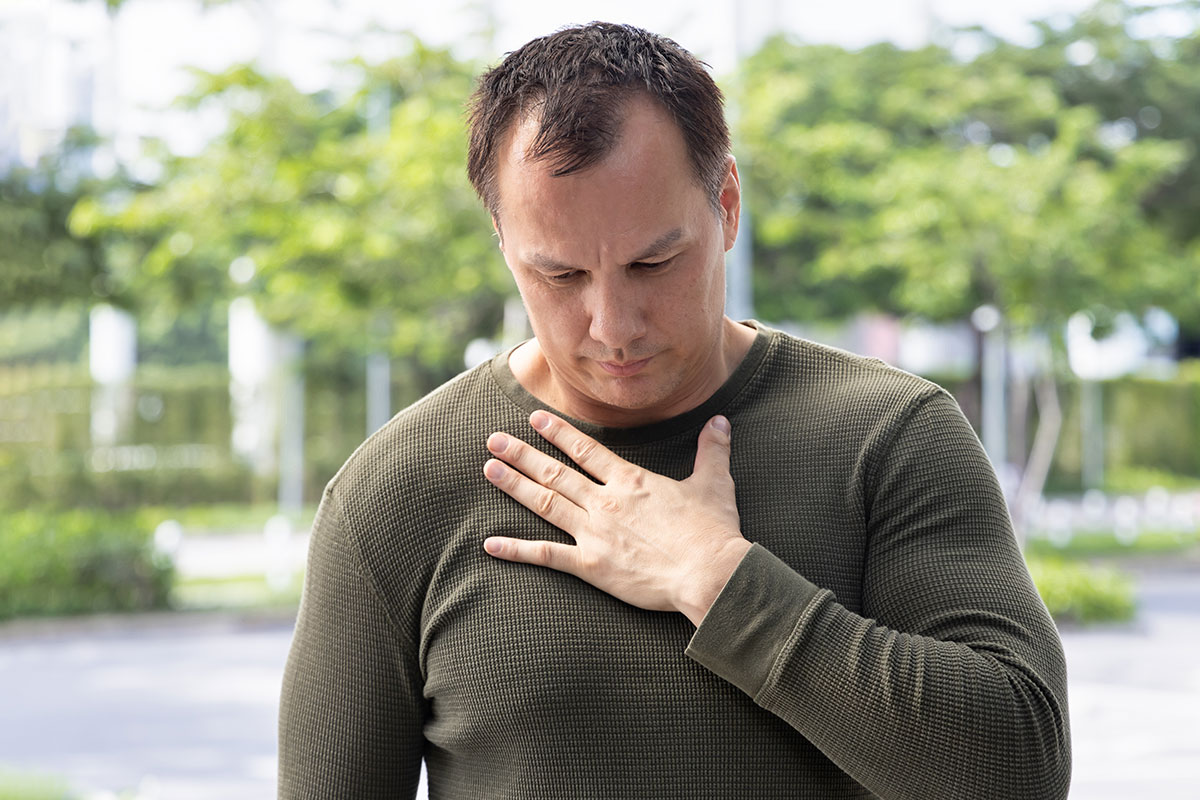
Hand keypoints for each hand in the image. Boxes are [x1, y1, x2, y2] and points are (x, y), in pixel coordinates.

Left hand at [482, 410, 752, 624]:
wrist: (709, 572)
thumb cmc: (713, 531)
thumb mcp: (714, 484)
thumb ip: (712, 450)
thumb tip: (720, 421)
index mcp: (631, 480)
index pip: (585, 449)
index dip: (558, 432)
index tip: (534, 418)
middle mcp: (605, 501)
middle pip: (555, 472)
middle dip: (522, 454)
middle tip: (493, 440)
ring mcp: (595, 533)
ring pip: (546, 504)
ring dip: (516, 486)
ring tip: (490, 470)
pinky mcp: (591, 566)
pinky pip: (547, 556)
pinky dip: (517, 550)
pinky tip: (491, 544)